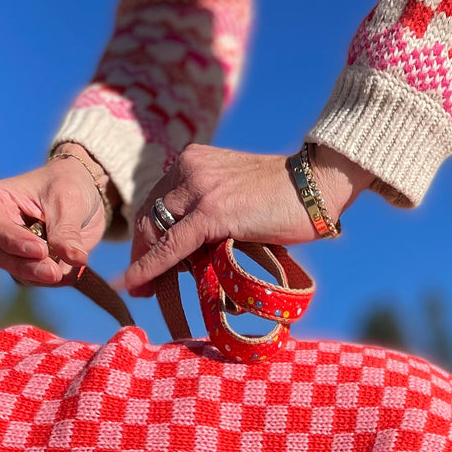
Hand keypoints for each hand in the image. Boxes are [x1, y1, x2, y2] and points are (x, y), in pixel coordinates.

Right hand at [0, 145, 110, 285]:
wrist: (82, 192)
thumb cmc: (68, 184)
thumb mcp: (69, 200)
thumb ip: (67, 230)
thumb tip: (75, 259)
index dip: (12, 240)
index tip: (40, 250)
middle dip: (25, 266)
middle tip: (54, 272)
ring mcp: (5, 247)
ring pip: (13, 271)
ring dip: (39, 276)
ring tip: (65, 272)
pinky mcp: (22, 264)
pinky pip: (31, 280)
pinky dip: (50, 279)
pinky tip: (68, 272)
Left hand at [123, 144, 371, 295]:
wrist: (316, 185)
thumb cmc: (283, 198)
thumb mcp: (234, 198)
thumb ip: (208, 212)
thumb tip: (187, 252)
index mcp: (193, 161)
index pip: (156, 202)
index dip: (145, 237)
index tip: (140, 264)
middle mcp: (190, 169)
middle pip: (149, 217)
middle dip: (140, 253)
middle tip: (140, 285)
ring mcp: (199, 188)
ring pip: (155, 231)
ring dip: (144, 264)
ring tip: (143, 290)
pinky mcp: (211, 212)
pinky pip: (171, 245)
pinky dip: (149, 266)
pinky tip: (136, 284)